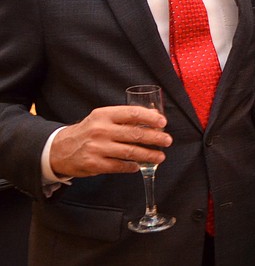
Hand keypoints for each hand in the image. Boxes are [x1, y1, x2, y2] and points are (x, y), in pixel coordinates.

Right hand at [50, 105, 171, 177]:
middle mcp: (101, 130)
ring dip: (148, 155)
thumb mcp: (102, 118)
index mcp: (104, 115)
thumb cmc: (88, 131)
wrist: (60, 148)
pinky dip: (132, 167)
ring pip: (130, 152)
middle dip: (155, 138)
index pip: (132, 114)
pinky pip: (119, 166)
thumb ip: (123, 117)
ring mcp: (97, 148)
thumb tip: (152, 116)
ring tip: (160, 156)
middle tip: (168, 140)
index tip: (163, 122)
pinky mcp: (94, 164)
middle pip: (135, 134)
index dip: (150, 118)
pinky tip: (139, 166)